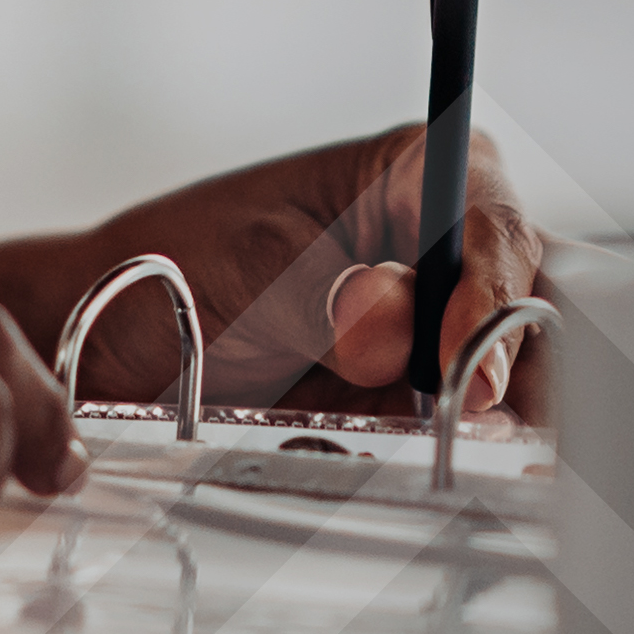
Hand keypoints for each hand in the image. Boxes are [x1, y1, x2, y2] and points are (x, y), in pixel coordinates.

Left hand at [0, 126, 545, 416]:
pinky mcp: (412, 397)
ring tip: (461, 441)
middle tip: (481, 411)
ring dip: (491, 410)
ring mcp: (432, 326)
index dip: (493, 283)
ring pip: (507, 367)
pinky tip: (439, 463)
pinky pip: (458, 427)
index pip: (489, 215)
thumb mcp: (253, 270)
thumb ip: (327, 300)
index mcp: (412, 171)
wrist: (109, 341)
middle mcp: (438, 244)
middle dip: (516, 353)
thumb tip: (390, 324)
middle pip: (523, 293)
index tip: (464, 355)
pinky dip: (454, 449)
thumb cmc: (172, 267)